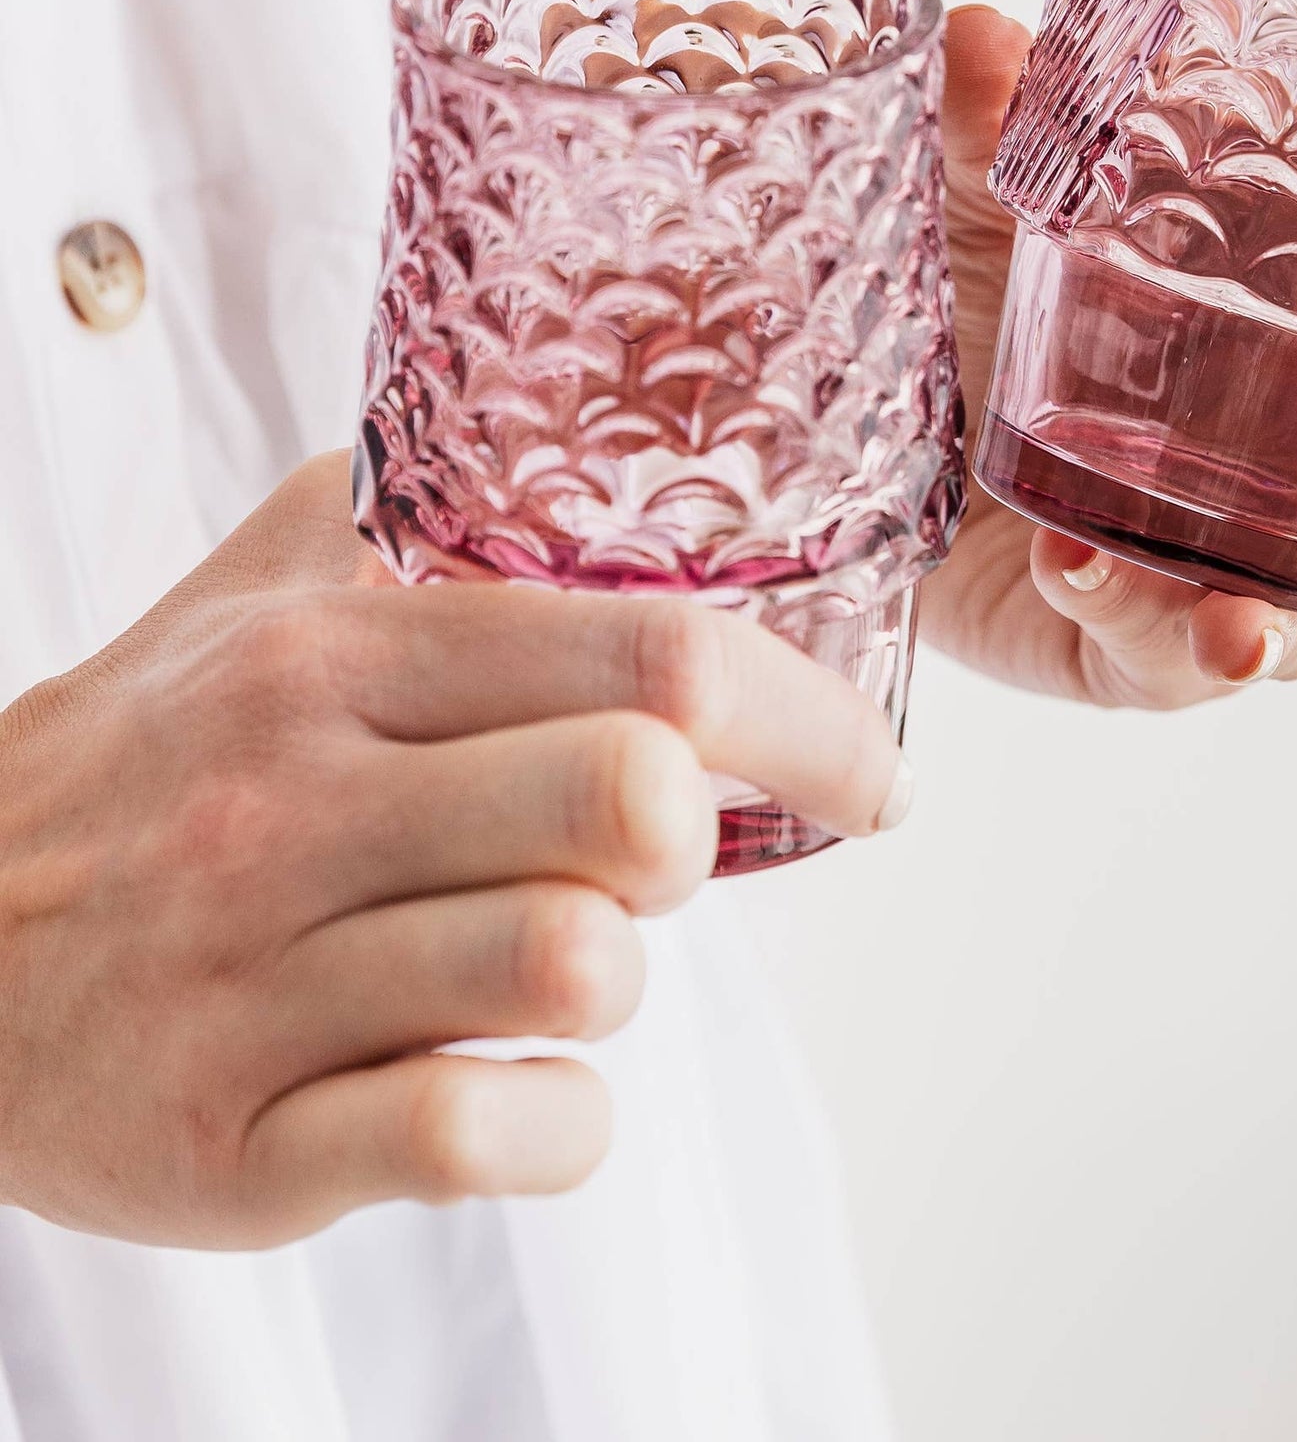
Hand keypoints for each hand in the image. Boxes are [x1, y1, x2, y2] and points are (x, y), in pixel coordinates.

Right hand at [0, 455, 904, 1249]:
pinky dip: (555, 1124)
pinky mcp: (233, 1148)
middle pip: (627, 804)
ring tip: (565, 957)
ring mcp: (260, 985)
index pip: (646, 648)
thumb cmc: (148, 755)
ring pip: (572, 972)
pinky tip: (523, 1086)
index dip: (806, 712)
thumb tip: (600, 429)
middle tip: (670, 860)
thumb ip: (431, 506)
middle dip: (701, 841)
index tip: (866, 770)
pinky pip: (479, 1140)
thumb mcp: (265, 586)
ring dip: (623, 975)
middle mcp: (295, 806)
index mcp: (336, 656)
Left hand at [924, 6, 1296, 706]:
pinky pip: (1174, 654)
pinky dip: (1134, 617)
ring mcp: (1269, 554)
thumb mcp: (1006, 196)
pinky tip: (1075, 565)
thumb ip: (1008, 119)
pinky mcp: (1160, 639)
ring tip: (1241, 622)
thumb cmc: (1001, 296)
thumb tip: (984, 34)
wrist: (889, 434)